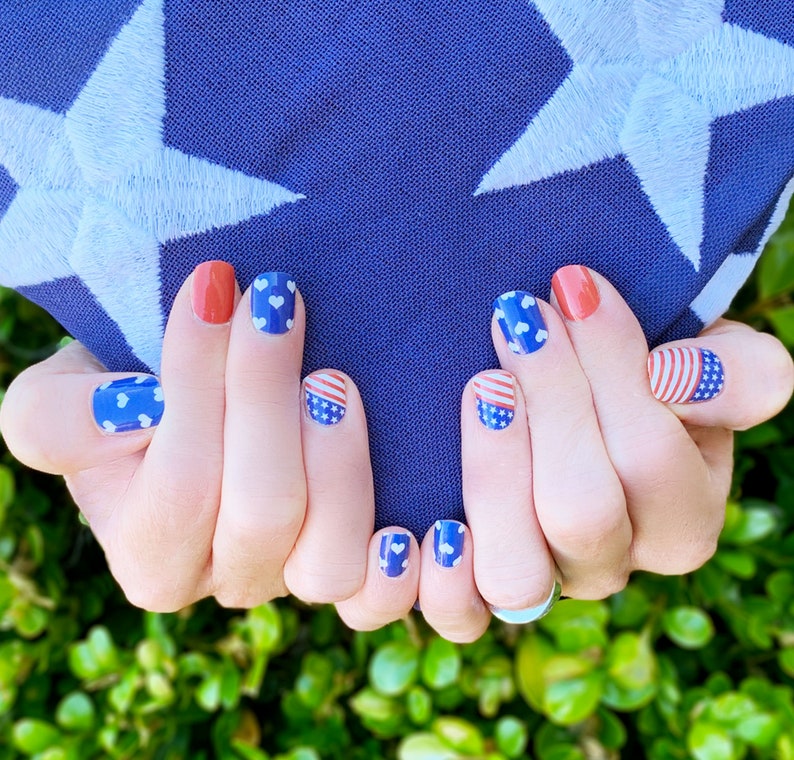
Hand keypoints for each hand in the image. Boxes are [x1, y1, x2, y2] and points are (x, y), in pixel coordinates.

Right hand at [0, 262, 419, 620]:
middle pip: (262, 512)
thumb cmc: (135, 400)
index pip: (183, 485)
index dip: (200, 385)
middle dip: (268, 396)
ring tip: (333, 380)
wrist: (203, 409)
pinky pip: (382, 596)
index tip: (216, 287)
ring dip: (340, 461)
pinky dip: (400, 561)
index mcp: (152, 554)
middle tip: (278, 305)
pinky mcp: (356, 575)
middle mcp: (228, 578)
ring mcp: (295, 579)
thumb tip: (137, 410)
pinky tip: (410, 497)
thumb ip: (62, 418)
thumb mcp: (62, 402)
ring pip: (327, 558)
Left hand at [411, 266, 792, 641]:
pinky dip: (433, 574)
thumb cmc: (633, 372)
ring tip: (483, 385)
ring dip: (492, 471)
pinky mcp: (473, 594)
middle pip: (582, 511)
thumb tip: (674, 375)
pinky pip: (455, 613)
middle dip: (549, 402)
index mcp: (680, 520)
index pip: (652, 462)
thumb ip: (734, 374)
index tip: (572, 287)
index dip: (612, 371)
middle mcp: (609, 564)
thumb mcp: (708, 361)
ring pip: (517, 571)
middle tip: (517, 320)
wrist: (562, 392)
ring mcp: (540, 583)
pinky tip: (421, 502)